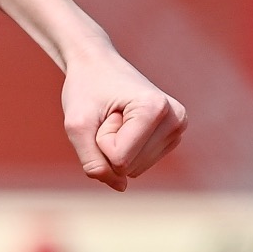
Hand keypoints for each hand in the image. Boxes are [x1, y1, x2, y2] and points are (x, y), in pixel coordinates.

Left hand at [59, 48, 185, 190]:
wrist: (96, 64)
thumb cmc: (85, 89)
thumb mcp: (75, 125)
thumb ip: (92, 161)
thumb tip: (121, 187)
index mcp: (155, 108)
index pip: (118, 158)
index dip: (99, 138)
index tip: (104, 111)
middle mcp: (175, 119)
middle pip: (128, 166)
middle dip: (107, 144)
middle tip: (108, 114)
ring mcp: (177, 129)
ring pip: (133, 169)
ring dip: (114, 147)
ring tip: (116, 117)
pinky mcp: (172, 138)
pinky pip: (137, 166)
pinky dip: (123, 149)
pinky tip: (126, 124)